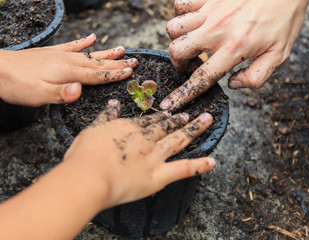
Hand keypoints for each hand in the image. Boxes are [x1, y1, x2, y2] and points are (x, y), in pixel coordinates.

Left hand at [0, 34, 137, 105]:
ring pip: (90, 54)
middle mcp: (68, 61)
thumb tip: (80, 91)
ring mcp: (61, 55)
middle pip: (98, 63)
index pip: (97, 74)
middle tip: (135, 61)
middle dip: (117, 64)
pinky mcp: (53, 53)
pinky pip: (72, 46)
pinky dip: (83, 42)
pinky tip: (92, 37)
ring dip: (106, 53)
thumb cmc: (17, 85)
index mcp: (68, 72)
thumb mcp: (38, 95)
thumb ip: (60, 94)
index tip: (131, 72)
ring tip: (122, 50)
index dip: (115, 74)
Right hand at [65, 99, 215, 207]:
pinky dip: (199, 166)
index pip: (150, 121)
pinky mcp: (159, 176)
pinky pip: (184, 169)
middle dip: (181, 120)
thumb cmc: (84, 156)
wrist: (88, 177)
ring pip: (179, 140)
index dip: (162, 117)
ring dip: (195, 129)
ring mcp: (155, 156)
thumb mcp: (92, 129)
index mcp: (130, 128)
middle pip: (167, 127)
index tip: (170, 113)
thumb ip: (105, 116)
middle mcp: (146, 139)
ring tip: (207, 120)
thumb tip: (113, 103)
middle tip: (192, 114)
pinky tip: (213, 162)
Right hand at [161, 0, 308, 110]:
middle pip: (177, 51)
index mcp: (235, 47)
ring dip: (178, 40)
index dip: (184, 94)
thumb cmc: (284, 18)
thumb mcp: (279, 54)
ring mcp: (210, 10)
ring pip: (173, 28)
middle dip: (178, 64)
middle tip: (192, 65)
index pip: (202, 77)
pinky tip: (195, 22)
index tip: (170, 104)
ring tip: (193, 43)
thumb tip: (233, 84)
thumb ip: (257, 76)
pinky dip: (181, 15)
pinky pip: (179, 5)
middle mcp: (217, 29)